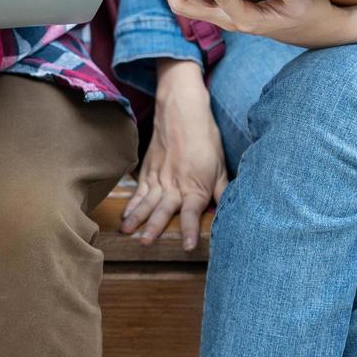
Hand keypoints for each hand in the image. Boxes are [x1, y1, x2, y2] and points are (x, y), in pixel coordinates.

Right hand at [121, 60, 226, 249]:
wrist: (182, 110)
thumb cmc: (205, 138)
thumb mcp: (220, 166)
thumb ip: (223, 192)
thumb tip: (231, 212)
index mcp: (195, 185)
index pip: (191, 212)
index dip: (189, 230)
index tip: (186, 246)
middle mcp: (175, 183)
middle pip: (163, 209)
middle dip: (153, 227)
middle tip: (145, 243)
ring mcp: (158, 176)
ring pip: (146, 201)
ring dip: (136, 217)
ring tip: (127, 232)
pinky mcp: (148, 169)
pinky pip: (138, 190)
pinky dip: (131, 203)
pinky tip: (125, 216)